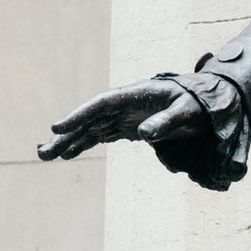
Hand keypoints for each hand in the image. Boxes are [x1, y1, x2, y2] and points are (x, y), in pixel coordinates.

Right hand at [39, 79, 210, 165]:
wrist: (208, 103)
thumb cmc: (198, 104)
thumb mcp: (187, 112)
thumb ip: (166, 122)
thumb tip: (142, 134)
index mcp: (134, 94)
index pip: (100, 104)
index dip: (78, 115)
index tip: (57, 128)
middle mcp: (123, 104)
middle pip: (88, 119)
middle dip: (65, 135)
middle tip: (42, 152)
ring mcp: (123, 116)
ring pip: (90, 129)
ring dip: (68, 142)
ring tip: (45, 156)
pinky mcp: (126, 127)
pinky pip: (100, 136)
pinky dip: (83, 144)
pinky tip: (67, 155)